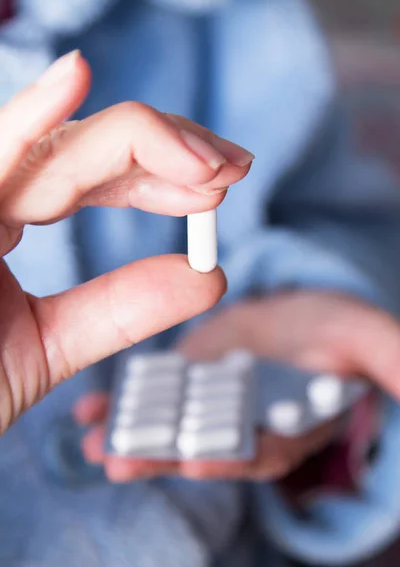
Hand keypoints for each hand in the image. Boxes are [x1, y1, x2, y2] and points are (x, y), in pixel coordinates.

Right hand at [0, 50, 253, 432]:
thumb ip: (120, 310)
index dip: (160, 176)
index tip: (220, 188)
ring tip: (209, 159)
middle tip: (235, 166)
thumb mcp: (47, 347)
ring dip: (139, 140)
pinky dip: (30, 117)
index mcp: (4, 219)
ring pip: (59, 147)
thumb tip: (208, 276)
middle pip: (88, 148)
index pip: (95, 179)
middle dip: (168, 150)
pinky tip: (76, 76)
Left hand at [80, 289, 399, 481]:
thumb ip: (386, 362)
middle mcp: (244, 426)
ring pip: (171, 428)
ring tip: (93, 442)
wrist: (298, 315)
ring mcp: (211, 408)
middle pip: (205, 446)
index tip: (197, 460)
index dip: (232, 457)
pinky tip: (90, 408)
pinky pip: (154, 399)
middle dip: (163, 457)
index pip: (262, 450)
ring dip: (132, 437)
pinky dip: (122, 405)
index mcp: (289, 425)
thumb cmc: (336, 326)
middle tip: (119, 462)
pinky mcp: (188, 385)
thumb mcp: (365, 338)